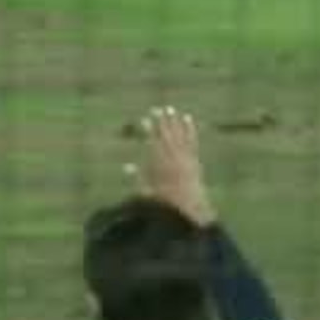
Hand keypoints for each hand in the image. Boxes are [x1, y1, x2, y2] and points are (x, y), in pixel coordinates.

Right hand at [126, 106, 216, 226]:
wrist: (190, 210)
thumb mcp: (148, 193)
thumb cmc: (166, 205)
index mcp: (161, 168)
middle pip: (166, 137)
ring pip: (179, 137)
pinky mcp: (194, 161)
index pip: (152, 145)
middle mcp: (174, 161)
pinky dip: (189, 129)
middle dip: (161, 122)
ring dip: (174, 122)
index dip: (147, 131)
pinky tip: (187, 118)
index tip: (143, 119)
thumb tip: (125, 166)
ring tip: (171, 109)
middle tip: (156, 109)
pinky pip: (191, 142)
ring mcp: (185, 160)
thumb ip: (137, 179)